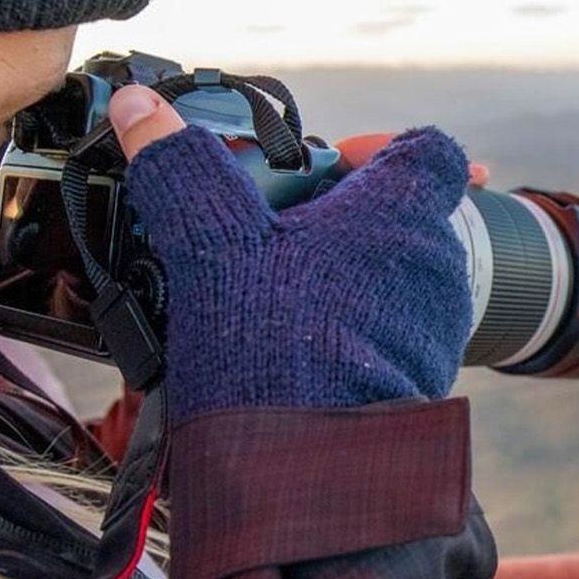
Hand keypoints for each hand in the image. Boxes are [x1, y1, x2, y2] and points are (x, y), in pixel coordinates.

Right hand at [108, 85, 474, 420]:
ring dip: (339, 277)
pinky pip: (385, 332)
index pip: (427, 150)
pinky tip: (288, 347)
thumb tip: (142, 111)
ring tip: (267, 296)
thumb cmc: (279, 348)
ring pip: (389, 275)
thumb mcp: (214, 245)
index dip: (382, 146)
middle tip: (269, 233)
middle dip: (336, 217)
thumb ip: (181, 170)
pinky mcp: (422, 377)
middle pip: (397, 213)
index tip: (332, 160)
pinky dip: (345, 330)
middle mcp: (436, 263)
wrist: (311, 467)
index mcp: (402, 212)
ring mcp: (436, 325)